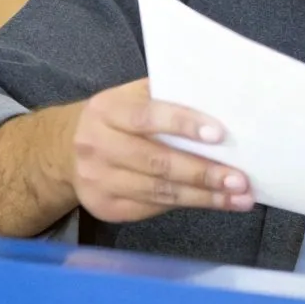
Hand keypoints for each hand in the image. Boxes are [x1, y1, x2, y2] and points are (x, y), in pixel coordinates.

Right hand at [69, 78, 253, 222]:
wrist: (65, 150)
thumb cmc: (116, 118)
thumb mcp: (129, 96)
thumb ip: (165, 95)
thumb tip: (218, 100)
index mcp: (106, 110)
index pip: (147, 116)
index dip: (183, 124)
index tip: (219, 134)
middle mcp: (98, 146)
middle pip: (156, 162)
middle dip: (202, 172)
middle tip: (239, 179)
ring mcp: (99, 180)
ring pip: (160, 191)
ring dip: (204, 196)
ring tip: (239, 197)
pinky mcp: (106, 207)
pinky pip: (153, 208)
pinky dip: (189, 206)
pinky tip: (215, 203)